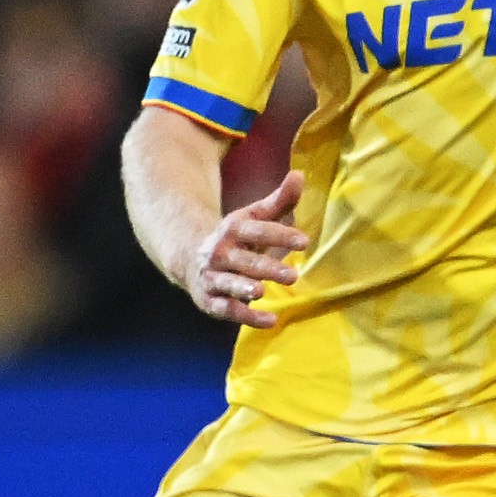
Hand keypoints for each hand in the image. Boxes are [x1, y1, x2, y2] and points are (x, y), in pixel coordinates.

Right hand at [181, 169, 309, 327]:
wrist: (192, 258)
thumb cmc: (238, 238)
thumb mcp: (256, 217)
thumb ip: (280, 200)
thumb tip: (300, 175)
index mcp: (234, 229)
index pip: (257, 230)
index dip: (279, 235)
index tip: (304, 241)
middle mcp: (220, 252)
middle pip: (244, 260)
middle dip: (266, 267)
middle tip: (293, 275)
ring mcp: (213, 276)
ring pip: (228, 283)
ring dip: (243, 288)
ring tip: (261, 292)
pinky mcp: (209, 299)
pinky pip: (226, 309)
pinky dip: (245, 316)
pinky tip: (270, 321)